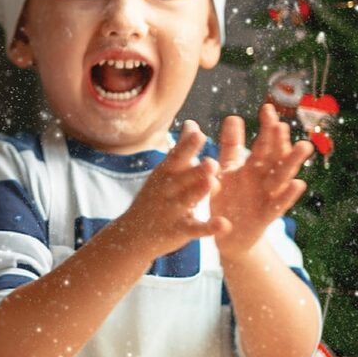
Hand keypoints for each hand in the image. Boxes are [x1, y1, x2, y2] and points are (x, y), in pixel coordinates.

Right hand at [115, 121, 228, 258]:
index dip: (187, 147)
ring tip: (212, 184)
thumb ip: (182, 149)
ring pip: (188, 200)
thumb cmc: (155, 197)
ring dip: (199, 192)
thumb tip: (192, 123)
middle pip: (183, 178)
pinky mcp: (179, 230)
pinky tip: (224, 225)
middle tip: (212, 161)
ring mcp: (172, 210)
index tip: (199, 134)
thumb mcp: (164, 172)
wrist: (133, 234)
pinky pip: (195, 228)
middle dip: (196, 170)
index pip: (176, 157)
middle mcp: (167, 190)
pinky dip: (209, 228)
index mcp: (165, 173)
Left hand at [212, 104, 313, 257]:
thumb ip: (230, 147)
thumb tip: (234, 117)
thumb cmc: (229, 199)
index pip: (263, 143)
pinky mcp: (266, 216)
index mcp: (253, 167)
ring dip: (292, 162)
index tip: (267, 107)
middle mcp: (264, 179)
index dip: (266, 127)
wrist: (227, 235)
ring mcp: (267, 196)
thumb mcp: (226, 171)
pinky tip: (298, 184)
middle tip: (282, 124)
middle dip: (279, 141)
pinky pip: (278, 205)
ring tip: (304, 146)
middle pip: (274, 157)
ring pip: (282, 177)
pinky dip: (288, 195)